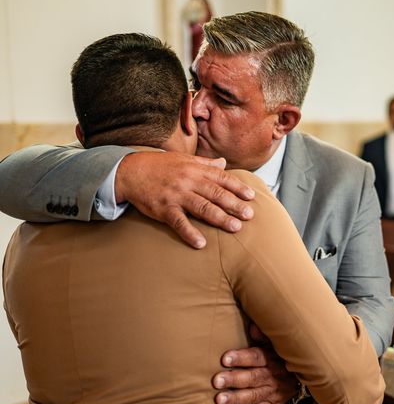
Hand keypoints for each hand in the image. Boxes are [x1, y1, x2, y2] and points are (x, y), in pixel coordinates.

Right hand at [116, 152, 254, 248]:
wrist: (130, 171)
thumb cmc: (160, 166)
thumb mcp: (184, 160)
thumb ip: (205, 164)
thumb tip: (224, 162)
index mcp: (196, 170)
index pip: (221, 178)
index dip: (238, 187)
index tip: (251, 196)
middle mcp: (188, 182)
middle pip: (216, 194)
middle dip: (234, 204)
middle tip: (249, 215)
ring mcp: (176, 195)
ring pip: (202, 207)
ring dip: (220, 218)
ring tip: (235, 228)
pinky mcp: (164, 209)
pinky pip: (178, 222)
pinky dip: (189, 233)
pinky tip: (201, 243)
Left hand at [212, 342, 296, 403]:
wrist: (302, 376)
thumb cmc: (280, 357)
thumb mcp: (275, 344)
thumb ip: (263, 337)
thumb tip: (252, 327)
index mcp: (272, 358)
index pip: (256, 357)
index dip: (241, 358)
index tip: (225, 359)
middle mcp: (272, 375)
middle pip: (252, 377)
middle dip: (234, 379)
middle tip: (217, 381)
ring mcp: (273, 391)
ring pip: (254, 395)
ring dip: (236, 398)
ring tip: (219, 399)